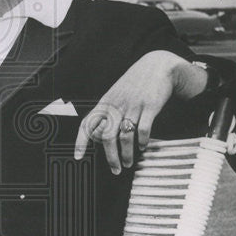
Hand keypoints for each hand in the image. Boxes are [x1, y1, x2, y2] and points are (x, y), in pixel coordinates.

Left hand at [74, 51, 207, 173]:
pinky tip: (142, 147)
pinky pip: (144, 129)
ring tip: (129, 163)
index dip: (81, 141)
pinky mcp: (150, 106)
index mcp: (105, 102)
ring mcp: (133, 105)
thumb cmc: (135, 83)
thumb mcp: (116, 94)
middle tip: (115, 170)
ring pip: (125, 136)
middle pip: (108, 136)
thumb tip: (98, 135)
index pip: (87, 123)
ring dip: (127, 154)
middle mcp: (117, 105)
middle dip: (111, 157)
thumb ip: (107, 112)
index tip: (78, 156)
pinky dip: (142, 141)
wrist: (157, 65)